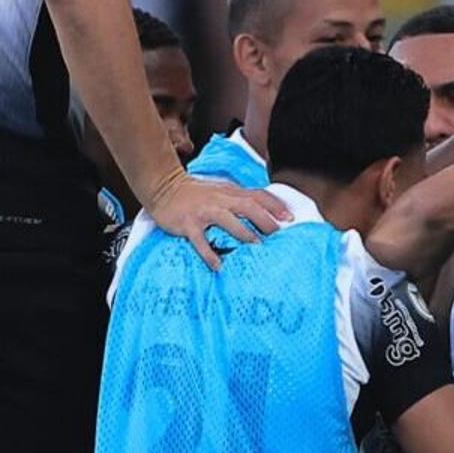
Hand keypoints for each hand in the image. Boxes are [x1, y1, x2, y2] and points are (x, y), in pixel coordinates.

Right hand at [146, 167, 279, 266]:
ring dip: (244, 234)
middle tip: (278, 235)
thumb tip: (262, 211)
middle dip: (265, 220)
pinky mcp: (188, 224)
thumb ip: (239, 198)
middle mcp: (219, 200)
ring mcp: (203, 211)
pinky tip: (218, 266)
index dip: (275, 205)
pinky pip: (200, 240)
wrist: (163, 187)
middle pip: (247, 206)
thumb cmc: (195, 193)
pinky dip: (209, 254)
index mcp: (229, 191)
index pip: (257, 195)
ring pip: (228, 220)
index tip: (290, 218)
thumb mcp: (220, 190)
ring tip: (257, 248)